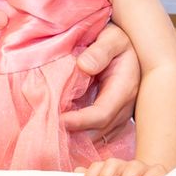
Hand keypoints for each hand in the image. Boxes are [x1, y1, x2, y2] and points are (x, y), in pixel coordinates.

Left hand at [63, 24, 139, 142]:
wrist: (126, 45)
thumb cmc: (116, 39)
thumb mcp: (112, 37)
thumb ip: (101, 50)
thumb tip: (84, 66)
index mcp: (125, 87)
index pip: (101, 114)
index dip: (79, 121)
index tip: (58, 120)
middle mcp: (125, 106)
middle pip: (99, 131)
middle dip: (75, 134)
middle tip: (49, 131)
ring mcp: (121, 114)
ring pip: (99, 137)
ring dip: (78, 137)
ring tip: (54, 134)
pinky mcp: (115, 117)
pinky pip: (99, 134)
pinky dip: (82, 135)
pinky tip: (66, 132)